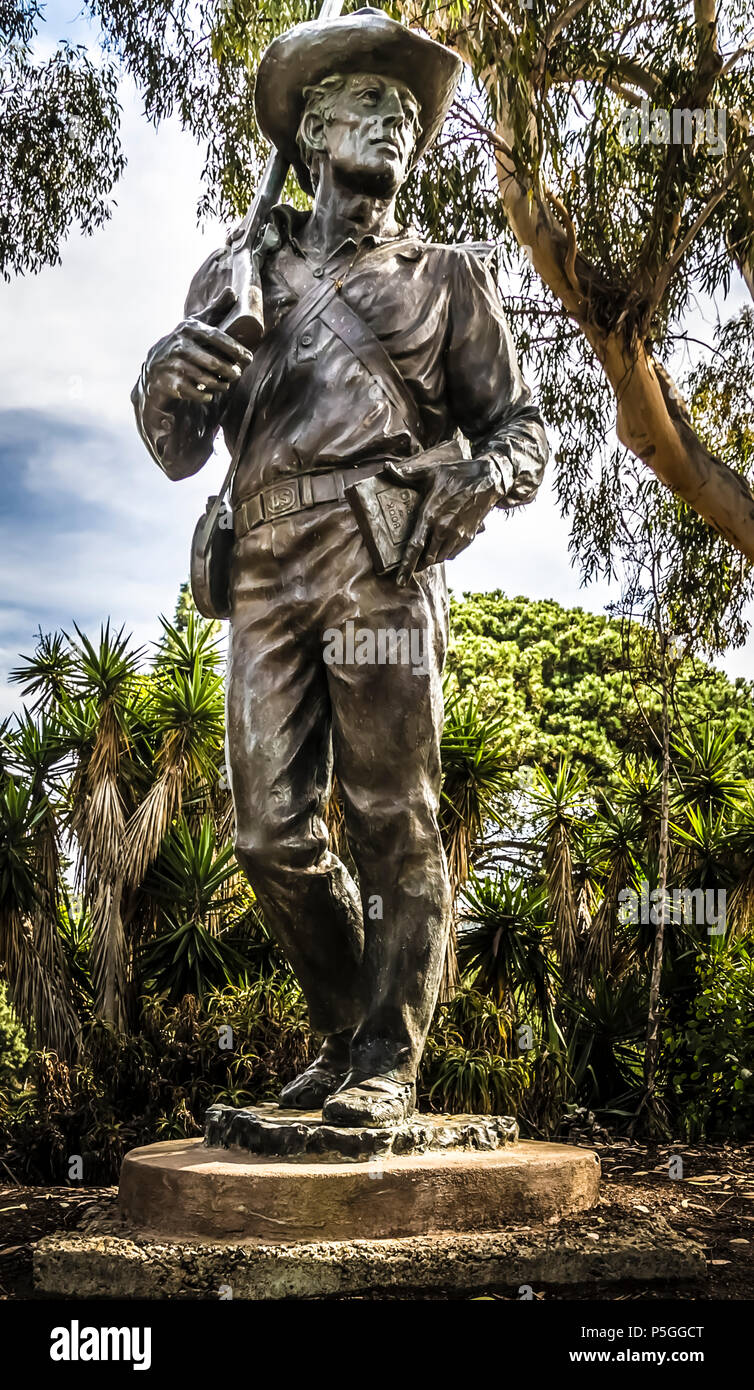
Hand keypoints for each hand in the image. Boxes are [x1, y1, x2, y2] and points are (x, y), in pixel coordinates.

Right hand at [143, 287, 252, 408]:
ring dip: (220, 384)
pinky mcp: (169, 383)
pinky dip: (205, 395)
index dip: (235, 348)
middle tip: (237, 374)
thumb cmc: (183, 344)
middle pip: (213, 362)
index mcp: (189, 329)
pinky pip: (194, 393)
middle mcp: (179, 345)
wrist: (154, 368)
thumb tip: (232, 291)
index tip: (248, 358)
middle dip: (229, 370)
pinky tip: (210, 394)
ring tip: (226, 384)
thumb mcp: (195, 326)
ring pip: (205, 379)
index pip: (216, 337)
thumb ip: (215, 310)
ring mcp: (173, 365)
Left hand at [385, 453, 511, 586]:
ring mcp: (458, 535)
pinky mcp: (469, 537)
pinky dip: (446, 554)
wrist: (489, 479)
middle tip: (412, 563)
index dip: (406, 566)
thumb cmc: (459, 474)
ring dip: (433, 559)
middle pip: (428, 559)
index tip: (400, 581)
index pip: (415, 548)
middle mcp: (444, 530)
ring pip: (441, 558)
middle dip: (419, 564)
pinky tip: (442, 545)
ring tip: (426, 554)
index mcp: (431, 516)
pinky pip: (453, 554)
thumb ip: (407, 475)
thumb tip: (387, 469)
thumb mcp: (431, 472)